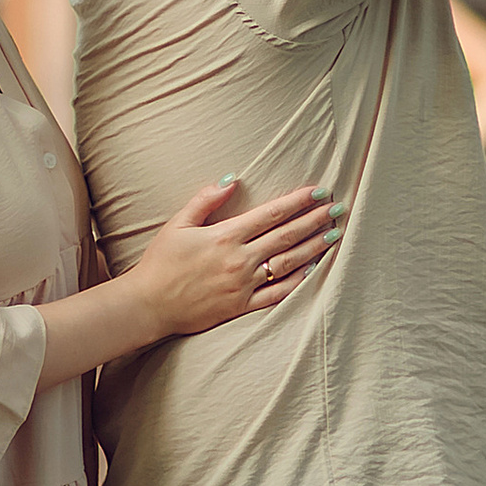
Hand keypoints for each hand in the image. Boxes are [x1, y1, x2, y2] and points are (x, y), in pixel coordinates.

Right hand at [131, 180, 338, 336]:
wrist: (148, 305)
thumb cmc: (160, 262)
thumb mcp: (177, 224)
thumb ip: (205, 200)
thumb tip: (231, 178)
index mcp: (225, 236)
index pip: (270, 214)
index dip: (297, 202)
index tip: (318, 192)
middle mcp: (239, 260)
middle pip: (286, 236)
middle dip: (314, 220)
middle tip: (337, 209)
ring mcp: (243, 285)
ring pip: (288, 263)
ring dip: (313, 248)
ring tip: (333, 235)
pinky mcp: (241, 306)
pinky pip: (277, 294)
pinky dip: (297, 282)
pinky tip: (313, 270)